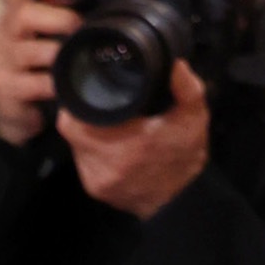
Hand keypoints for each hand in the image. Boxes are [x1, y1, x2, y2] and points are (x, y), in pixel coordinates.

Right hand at [0, 0, 82, 147]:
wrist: (8, 106)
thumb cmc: (32, 63)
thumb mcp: (39, 34)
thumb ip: (58, 14)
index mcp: (15, 14)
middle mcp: (5, 33)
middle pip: (24, 14)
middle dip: (59, 19)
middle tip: (80, 27)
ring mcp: (2, 61)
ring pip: (31, 50)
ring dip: (58, 52)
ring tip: (75, 56)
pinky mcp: (6, 88)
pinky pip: (34, 83)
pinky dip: (54, 83)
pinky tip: (64, 84)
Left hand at [61, 59, 211, 219]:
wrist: (180, 199)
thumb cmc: (185, 157)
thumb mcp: (193, 117)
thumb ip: (186, 88)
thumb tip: (175, 64)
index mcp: (127, 145)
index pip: (75, 122)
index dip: (76, 103)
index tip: (86, 90)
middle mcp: (106, 166)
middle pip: (71, 131)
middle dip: (80, 113)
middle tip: (94, 100)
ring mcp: (97, 180)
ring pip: (74, 146)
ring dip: (84, 131)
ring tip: (103, 119)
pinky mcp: (94, 189)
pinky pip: (81, 161)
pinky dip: (89, 148)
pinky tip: (105, 140)